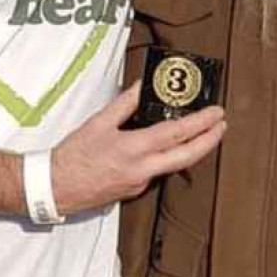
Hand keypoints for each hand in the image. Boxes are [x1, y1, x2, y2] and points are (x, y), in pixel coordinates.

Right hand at [51, 82, 225, 213]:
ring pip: (173, 166)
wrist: (54, 188)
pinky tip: (166, 149)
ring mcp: (140, 183)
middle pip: (187, 156)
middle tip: (222, 126)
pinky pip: (156, 172)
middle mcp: (142, 169)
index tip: (217, 114)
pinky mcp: (133, 191)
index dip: (202, 123)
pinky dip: (165, 159)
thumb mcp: (98, 122)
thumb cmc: (73, 156)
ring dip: (191, 150)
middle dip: (210, 141)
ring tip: (201, 133)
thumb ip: (124, 103)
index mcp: (135, 149)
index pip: (178, 134)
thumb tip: (141, 86)